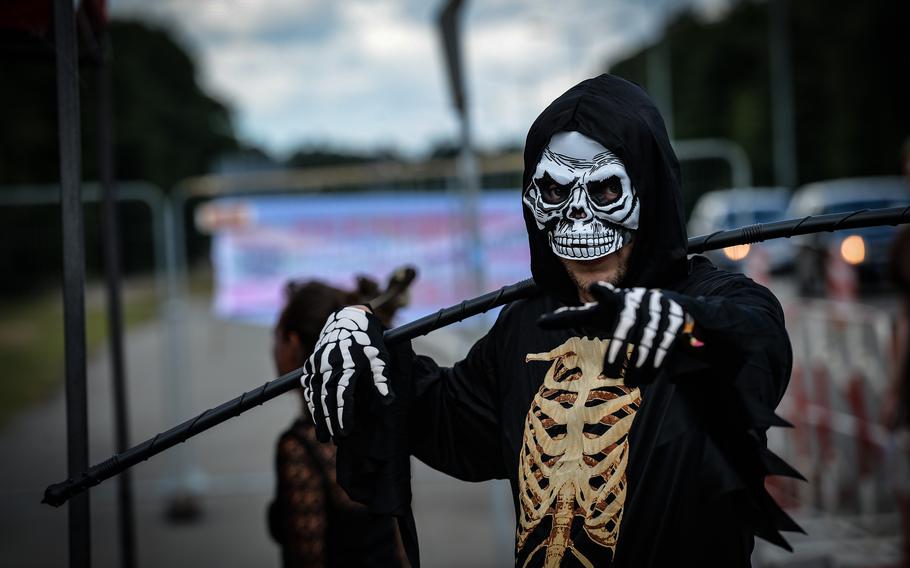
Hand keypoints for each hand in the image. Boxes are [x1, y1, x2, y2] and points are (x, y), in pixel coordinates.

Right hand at [300, 306, 392, 441]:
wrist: (348, 317)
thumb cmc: (369, 339)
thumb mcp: (380, 355)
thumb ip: (383, 378)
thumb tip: (388, 401)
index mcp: (348, 365)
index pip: (343, 396)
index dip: (344, 415)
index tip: (346, 432)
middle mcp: (329, 365)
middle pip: (327, 399)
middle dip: (330, 421)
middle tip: (334, 440)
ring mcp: (318, 364)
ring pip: (315, 395)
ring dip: (318, 416)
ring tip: (322, 435)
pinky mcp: (312, 363)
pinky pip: (308, 386)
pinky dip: (311, 401)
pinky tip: (315, 415)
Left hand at [538, 282, 689, 373]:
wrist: (679, 310)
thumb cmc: (627, 314)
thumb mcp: (601, 313)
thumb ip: (572, 317)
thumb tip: (538, 321)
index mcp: (616, 297)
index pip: (607, 295)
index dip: (603, 292)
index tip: (595, 289)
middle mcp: (638, 298)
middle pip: (626, 323)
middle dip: (619, 347)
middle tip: (609, 372)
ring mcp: (659, 307)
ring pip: (648, 336)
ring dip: (639, 361)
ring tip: (628, 382)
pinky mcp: (677, 318)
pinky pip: (666, 341)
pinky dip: (657, 361)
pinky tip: (647, 378)